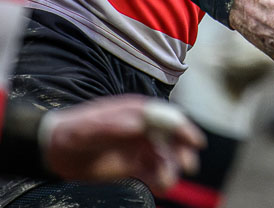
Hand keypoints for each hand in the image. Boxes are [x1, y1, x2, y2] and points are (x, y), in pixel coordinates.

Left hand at [42, 96, 203, 192]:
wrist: (55, 150)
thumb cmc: (72, 132)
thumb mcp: (87, 128)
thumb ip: (112, 125)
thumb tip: (138, 124)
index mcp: (136, 111)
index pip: (165, 117)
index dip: (182, 128)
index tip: (194, 141)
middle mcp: (143, 127)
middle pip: (170, 137)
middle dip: (181, 150)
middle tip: (188, 165)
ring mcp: (139, 146)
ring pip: (163, 156)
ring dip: (170, 167)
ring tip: (168, 182)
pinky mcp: (133, 164)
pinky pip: (152, 171)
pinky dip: (159, 178)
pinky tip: (162, 187)